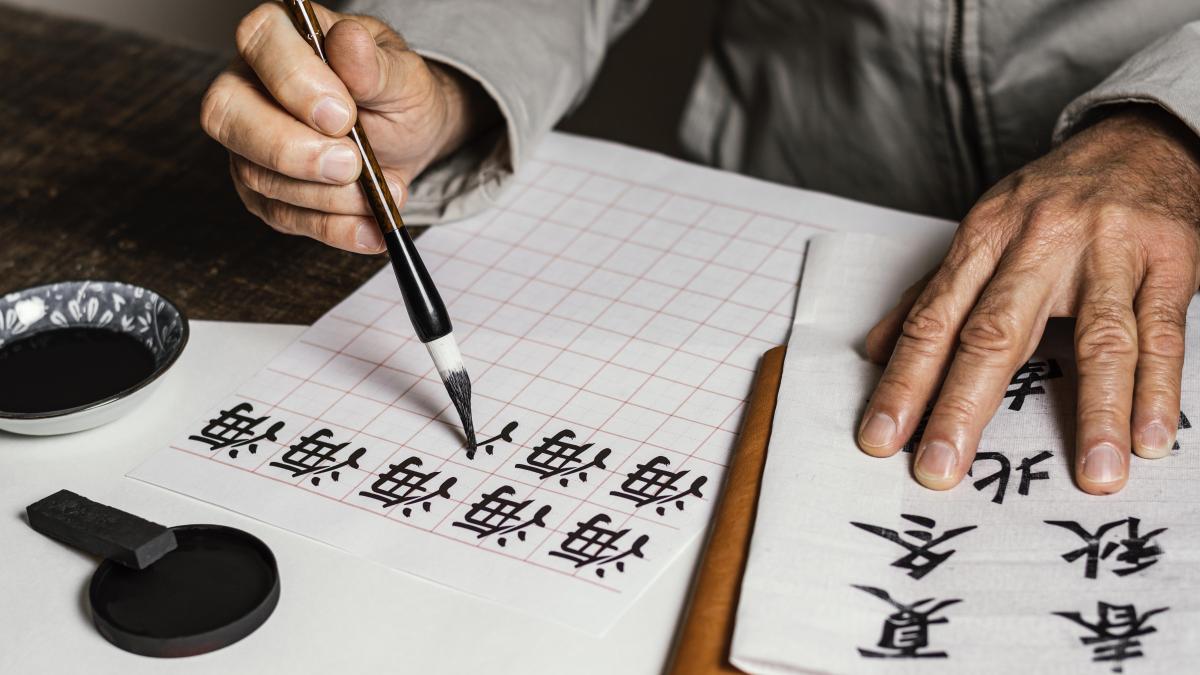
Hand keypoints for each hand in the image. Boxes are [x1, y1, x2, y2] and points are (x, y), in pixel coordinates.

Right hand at [200, 2, 496, 252]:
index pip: (259, 41)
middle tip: (351, 165)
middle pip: (228, 114)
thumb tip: (350, 43)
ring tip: (387, 190)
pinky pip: (282, 216)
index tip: (343, 115)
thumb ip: (376, 66)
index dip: (294, 81)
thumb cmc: (396, 93)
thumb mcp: (403, 75)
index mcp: (281, 36)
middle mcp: (250, 85)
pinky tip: (370, 229)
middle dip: (291, 150)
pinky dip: (332, 228)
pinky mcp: (263, 192)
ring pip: (257, 174)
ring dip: (327, 196)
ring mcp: (249, 142)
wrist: (407, 136)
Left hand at [857, 106, 1199, 494]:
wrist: (1139, 140)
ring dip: (1094, 411)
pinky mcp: (1169, 261)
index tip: (880, 437)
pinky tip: (1148, 438)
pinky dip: (1157, 389)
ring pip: (1098, 338)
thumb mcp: (983, 233)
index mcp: (983, 237)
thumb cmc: (1050, 199)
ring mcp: (1108, 251)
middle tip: (940, 469)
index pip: (933, 320)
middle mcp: (1039, 242)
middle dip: (963, 407)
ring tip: (1092, 475)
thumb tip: (874, 350)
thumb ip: (931, 293)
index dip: (904, 382)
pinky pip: (1162, 332)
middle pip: (995, 334)